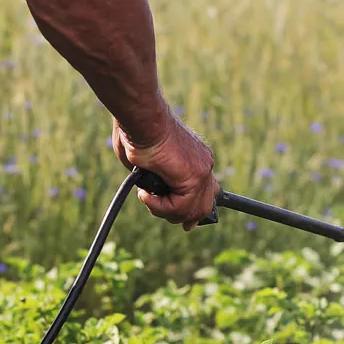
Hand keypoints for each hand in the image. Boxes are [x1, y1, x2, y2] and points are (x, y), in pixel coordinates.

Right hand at [110, 116, 219, 230]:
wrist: (141, 118)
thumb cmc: (136, 132)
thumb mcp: (147, 161)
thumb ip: (156, 179)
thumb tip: (150, 192)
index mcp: (196, 159)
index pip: (206, 192)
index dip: (195, 212)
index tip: (188, 225)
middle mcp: (204, 164)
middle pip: (204, 206)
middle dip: (183, 217)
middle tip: (158, 208)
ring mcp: (201, 171)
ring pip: (189, 211)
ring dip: (163, 210)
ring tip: (146, 195)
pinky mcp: (194, 177)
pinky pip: (179, 207)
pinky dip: (158, 206)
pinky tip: (146, 194)